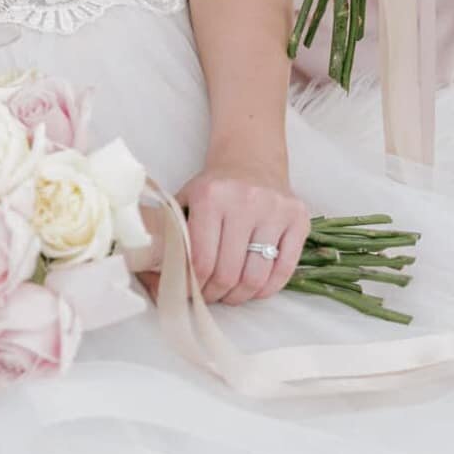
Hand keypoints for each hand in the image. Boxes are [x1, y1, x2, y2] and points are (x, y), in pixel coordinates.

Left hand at [177, 162, 309, 304]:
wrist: (251, 157)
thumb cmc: (215, 186)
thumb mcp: (187, 198)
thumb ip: (172, 233)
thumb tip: (154, 275)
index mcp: (212, 196)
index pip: (202, 260)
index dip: (194, 286)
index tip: (190, 293)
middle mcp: (246, 201)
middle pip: (228, 273)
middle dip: (215, 295)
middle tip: (209, 297)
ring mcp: (276, 210)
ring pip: (255, 277)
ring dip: (240, 296)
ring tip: (230, 294)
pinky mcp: (299, 219)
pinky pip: (284, 270)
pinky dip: (267, 289)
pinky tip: (254, 288)